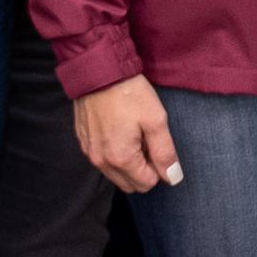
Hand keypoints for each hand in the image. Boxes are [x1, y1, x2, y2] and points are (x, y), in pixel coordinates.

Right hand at [70, 76, 182, 191]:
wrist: (99, 71)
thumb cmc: (130, 94)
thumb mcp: (156, 120)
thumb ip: (165, 153)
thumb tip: (173, 178)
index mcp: (121, 159)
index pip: (146, 184)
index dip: (158, 168)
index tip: (157, 144)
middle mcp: (101, 162)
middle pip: (130, 184)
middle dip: (143, 170)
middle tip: (148, 141)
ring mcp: (89, 152)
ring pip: (115, 174)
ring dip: (129, 163)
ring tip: (134, 134)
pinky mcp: (83, 142)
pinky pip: (102, 160)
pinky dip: (114, 153)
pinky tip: (120, 129)